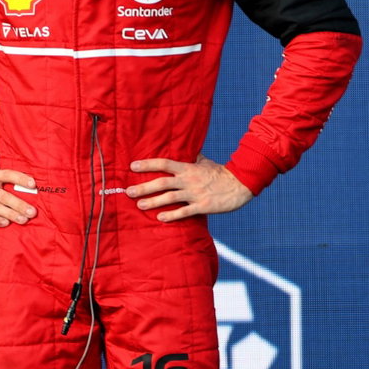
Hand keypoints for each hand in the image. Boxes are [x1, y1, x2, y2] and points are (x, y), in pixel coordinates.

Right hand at [0, 159, 37, 226]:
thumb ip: (0, 166)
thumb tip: (18, 164)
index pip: (8, 174)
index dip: (21, 179)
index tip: (33, 184)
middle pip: (5, 196)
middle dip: (20, 205)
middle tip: (33, 212)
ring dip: (11, 214)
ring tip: (24, 220)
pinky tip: (5, 223)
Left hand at [126, 155, 253, 221]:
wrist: (240, 184)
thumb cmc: (221, 173)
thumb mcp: (206, 162)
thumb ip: (193, 158)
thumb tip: (186, 150)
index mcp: (189, 168)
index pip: (165, 163)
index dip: (148, 164)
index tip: (133, 166)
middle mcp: (189, 180)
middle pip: (162, 182)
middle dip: (144, 187)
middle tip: (128, 192)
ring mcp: (195, 193)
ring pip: (170, 197)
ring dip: (153, 201)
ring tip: (140, 205)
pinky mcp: (202, 206)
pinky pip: (184, 212)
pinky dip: (171, 215)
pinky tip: (160, 218)